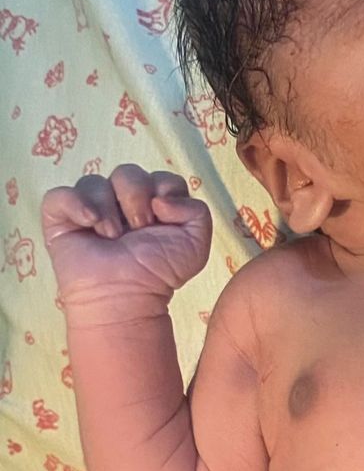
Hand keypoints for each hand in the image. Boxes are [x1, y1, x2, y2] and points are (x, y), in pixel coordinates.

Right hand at [41, 163, 212, 310]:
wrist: (128, 297)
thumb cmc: (160, 273)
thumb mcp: (196, 243)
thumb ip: (197, 210)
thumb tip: (162, 198)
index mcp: (153, 203)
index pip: (159, 177)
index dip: (163, 193)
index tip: (160, 221)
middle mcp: (120, 202)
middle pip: (127, 173)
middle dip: (135, 200)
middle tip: (136, 231)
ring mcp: (89, 207)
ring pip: (95, 181)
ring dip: (108, 209)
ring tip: (112, 237)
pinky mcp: (61, 218)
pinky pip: (60, 195)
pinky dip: (76, 204)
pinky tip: (89, 224)